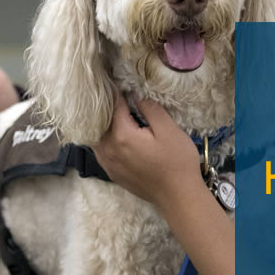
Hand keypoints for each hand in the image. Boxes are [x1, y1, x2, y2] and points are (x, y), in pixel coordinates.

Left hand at [93, 93, 204, 211]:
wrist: (179, 197)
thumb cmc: (177, 162)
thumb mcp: (169, 130)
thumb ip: (149, 108)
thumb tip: (134, 93)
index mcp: (121, 135)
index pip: (113, 106)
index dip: (115, 90)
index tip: (115, 77)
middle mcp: (108, 149)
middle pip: (99, 121)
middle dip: (105, 106)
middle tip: (111, 90)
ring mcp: (108, 164)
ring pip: (96, 137)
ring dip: (102, 123)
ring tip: (111, 110)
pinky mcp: (112, 173)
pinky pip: (100, 150)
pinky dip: (102, 138)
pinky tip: (113, 133)